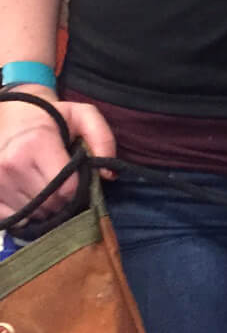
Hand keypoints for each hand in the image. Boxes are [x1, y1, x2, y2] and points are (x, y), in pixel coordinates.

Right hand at [0, 90, 115, 226]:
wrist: (14, 114)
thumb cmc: (52, 117)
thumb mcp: (84, 116)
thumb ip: (103, 139)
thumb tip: (108, 174)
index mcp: (36, 143)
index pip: (65, 188)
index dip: (78, 190)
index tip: (79, 180)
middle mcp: (11, 163)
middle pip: (48, 204)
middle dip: (63, 200)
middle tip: (64, 185)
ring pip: (31, 213)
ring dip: (44, 208)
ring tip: (47, 188)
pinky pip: (11, 218)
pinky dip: (25, 214)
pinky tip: (30, 197)